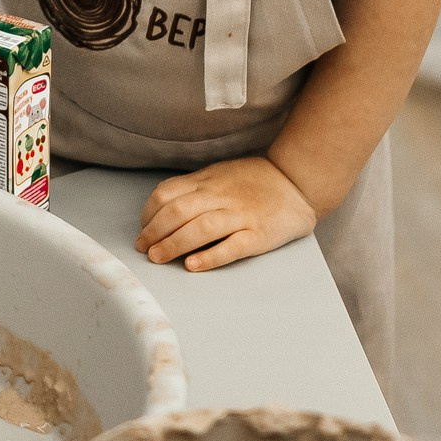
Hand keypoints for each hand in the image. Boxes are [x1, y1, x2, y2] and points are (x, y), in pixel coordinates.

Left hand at [134, 155, 317, 271]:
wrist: (297, 181)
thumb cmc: (254, 180)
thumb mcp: (219, 175)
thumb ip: (194, 188)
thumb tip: (162, 208)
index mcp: (207, 181)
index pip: (167, 193)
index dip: (149, 213)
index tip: (143, 229)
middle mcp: (220, 196)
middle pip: (178, 211)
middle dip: (155, 231)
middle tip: (144, 249)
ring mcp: (240, 215)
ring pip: (200, 228)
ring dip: (174, 244)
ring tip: (159, 258)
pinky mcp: (259, 235)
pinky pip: (232, 246)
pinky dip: (210, 256)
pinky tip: (193, 265)